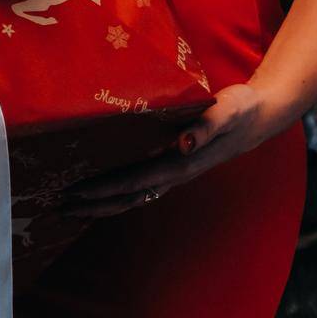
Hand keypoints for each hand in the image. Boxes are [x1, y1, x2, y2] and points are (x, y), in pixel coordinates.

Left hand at [57, 81, 294, 219]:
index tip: (75, 192)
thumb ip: (205, 126)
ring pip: (132, 196)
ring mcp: (173, 173)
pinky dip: (117, 193)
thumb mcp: (226, 111)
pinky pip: (140, 186)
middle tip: (58, 207)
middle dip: (93, 205)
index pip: (134, 181)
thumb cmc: (240, 110)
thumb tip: (183, 144)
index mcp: (180, 163)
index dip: (104, 189)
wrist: (258, 117)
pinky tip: (101, 191)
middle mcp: (174, 173)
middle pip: (127, 198)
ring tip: (71, 206)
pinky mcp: (174, 165)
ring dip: (102, 203)